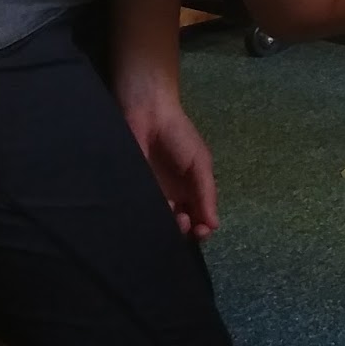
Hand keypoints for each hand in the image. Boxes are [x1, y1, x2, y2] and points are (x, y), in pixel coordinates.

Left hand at [122, 95, 219, 239]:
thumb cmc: (179, 136)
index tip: (202, 231)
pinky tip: (149, 217)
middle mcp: (171, 197)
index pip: (199, 219)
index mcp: (191, 190)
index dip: (202, 229)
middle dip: (184, 231)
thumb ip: (207, 193)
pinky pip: (138, 212)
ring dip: (166, 227)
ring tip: (169, 217)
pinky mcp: (130, 193)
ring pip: (158, 222)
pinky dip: (144, 220)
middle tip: (183, 222)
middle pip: (180, 225)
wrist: (147, 115)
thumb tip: (215, 225)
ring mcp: (150, 196)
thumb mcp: (200, 163)